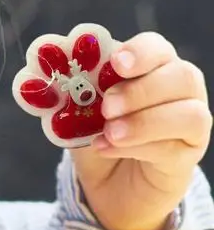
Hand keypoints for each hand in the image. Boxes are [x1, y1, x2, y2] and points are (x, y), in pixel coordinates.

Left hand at [72, 32, 211, 229]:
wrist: (109, 181)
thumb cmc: (97, 132)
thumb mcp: (75, 108)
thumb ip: (67, 89)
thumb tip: (39, 69)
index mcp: (151, 66)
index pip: (157, 47)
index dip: (141, 52)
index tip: (116, 63)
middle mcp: (180, 90)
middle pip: (183, 76)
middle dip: (141, 90)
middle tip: (107, 107)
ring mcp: (189, 124)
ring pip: (190, 114)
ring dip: (145, 122)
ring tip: (110, 132)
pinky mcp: (186, 156)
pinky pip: (173, 148)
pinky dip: (137, 148)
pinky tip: (107, 148)